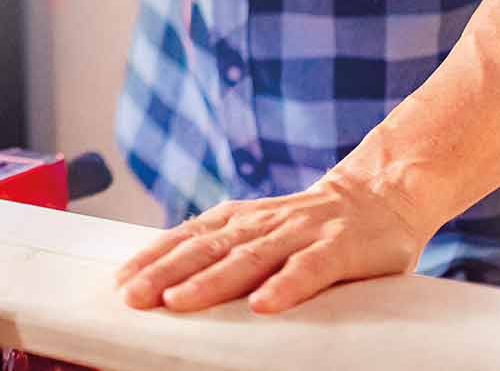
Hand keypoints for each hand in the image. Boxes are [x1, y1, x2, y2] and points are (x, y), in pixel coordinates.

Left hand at [113, 170, 435, 313]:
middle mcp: (261, 223)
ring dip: (210, 281)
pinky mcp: (338, 249)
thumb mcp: (261, 231)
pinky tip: (264, 305)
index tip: (119, 283)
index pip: (186, 239)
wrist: (381, 194)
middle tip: (133, 297)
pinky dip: (285, 286)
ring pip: (248, 258)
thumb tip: (170, 280)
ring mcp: (299, 233)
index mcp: (238, 219)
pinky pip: (309, 269)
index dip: (151, 259)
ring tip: (178, 302)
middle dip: (165, 273)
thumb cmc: (309, 226)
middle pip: (206, 249)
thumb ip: (224, 251)